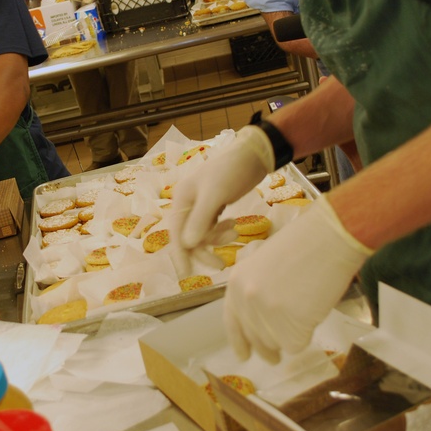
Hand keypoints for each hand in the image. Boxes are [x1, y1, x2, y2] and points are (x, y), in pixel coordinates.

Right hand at [170, 125, 273, 255]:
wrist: (254, 154)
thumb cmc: (232, 171)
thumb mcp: (216, 194)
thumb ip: (200, 219)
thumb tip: (187, 245)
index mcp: (182, 198)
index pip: (176, 232)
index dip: (180, 255)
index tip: (186, 275)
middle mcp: (188, 202)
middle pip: (190, 236)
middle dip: (205, 249)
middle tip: (221, 265)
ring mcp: (201, 204)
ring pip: (202, 232)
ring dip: (216, 239)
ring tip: (235, 232)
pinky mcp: (214, 204)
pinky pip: (212, 226)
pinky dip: (221, 230)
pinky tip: (233, 225)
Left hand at [223, 195, 372, 362]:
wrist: (328, 238)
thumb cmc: (303, 245)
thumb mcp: (263, 265)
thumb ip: (255, 291)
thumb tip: (259, 322)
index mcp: (236, 283)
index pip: (232, 322)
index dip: (240, 341)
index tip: (244, 355)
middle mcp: (246, 300)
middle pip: (256, 339)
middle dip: (270, 345)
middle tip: (284, 343)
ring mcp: (267, 314)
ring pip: (276, 344)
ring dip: (290, 336)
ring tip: (304, 311)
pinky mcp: (290, 326)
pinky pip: (296, 345)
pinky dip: (307, 335)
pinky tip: (313, 313)